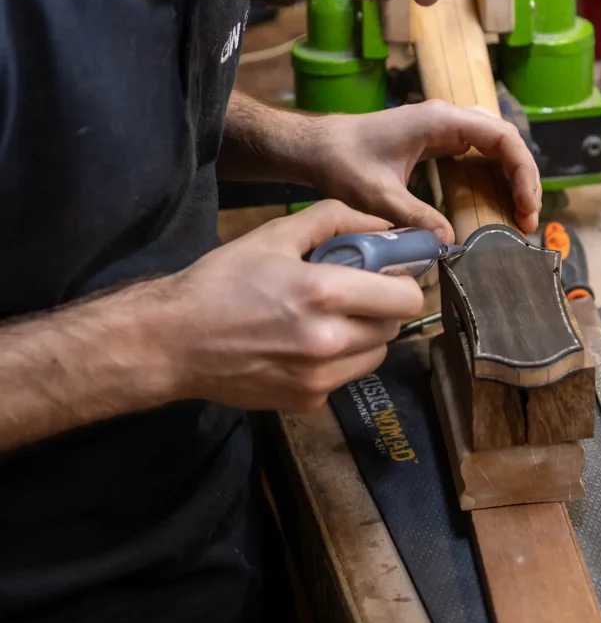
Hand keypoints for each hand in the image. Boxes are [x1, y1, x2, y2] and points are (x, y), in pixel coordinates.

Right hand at [166, 201, 423, 411]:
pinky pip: (345, 376)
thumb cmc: (221, 281)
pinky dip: (338, 359)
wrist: (173, 340)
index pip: (405, 298)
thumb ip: (335, 220)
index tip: (385, 272)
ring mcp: (319, 379)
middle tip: (354, 291)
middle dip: (381, 305)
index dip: (402, 281)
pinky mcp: (307, 402)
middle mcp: (329, 342)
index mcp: (324, 294)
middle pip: (395, 326)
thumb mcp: (275, 235)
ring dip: (365, 334)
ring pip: (376, 354)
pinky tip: (303, 343)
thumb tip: (381, 226)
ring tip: (328, 317)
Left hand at [306, 100, 540, 241]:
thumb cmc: (342, 161)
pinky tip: (494, 203)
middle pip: (505, 140)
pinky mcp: (435, 141)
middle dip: (523, 177)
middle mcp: (447, 118)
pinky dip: (492, 176)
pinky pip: (476, 154)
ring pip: (494, 146)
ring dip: (511, 176)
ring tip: (519, 214)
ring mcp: (442, 128)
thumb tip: (449, 243)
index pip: (501, 137)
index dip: (522, 171)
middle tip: (528, 219)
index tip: (525, 205)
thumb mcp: (377, 195)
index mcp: (440, 121)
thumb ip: (414, 217)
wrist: (316, 146)